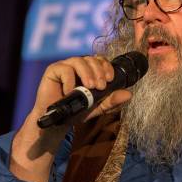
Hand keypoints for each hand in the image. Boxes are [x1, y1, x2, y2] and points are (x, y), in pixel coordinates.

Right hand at [10, 55, 131, 181]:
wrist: (58, 123)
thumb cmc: (77, 111)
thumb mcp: (98, 107)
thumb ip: (112, 101)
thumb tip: (128, 94)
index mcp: (90, 71)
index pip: (101, 60)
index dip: (107, 67)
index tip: (109, 80)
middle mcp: (78, 66)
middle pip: (91, 59)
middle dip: (99, 72)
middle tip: (100, 87)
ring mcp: (65, 66)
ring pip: (79, 61)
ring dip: (87, 73)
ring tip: (90, 87)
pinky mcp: (53, 70)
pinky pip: (64, 69)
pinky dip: (70, 80)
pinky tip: (71, 92)